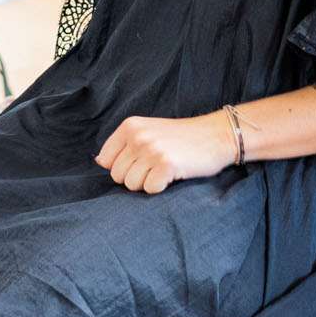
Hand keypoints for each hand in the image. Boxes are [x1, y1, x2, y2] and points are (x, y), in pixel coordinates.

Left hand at [96, 113, 234, 193]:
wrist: (215, 135)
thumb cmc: (181, 138)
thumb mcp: (148, 131)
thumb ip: (125, 145)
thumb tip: (100, 162)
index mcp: (130, 127)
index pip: (105, 160)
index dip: (121, 167)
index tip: (140, 163)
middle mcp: (138, 136)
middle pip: (117, 176)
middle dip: (135, 178)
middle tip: (155, 167)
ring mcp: (152, 150)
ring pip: (132, 185)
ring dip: (148, 183)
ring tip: (164, 170)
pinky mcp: (166, 164)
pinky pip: (150, 189)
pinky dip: (161, 187)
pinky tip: (172, 175)